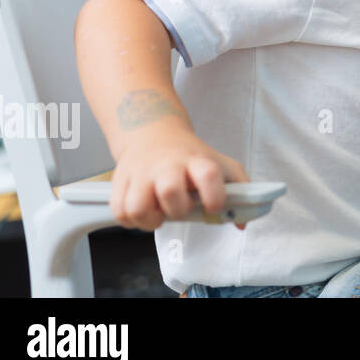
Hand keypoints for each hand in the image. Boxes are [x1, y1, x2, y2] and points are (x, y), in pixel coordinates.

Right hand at [110, 123, 250, 231]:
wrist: (153, 134)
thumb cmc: (190, 157)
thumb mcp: (220, 165)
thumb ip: (239, 191)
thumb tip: (241, 224)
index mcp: (197, 161)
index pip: (209, 175)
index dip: (214, 196)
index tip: (213, 207)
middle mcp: (168, 165)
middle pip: (170, 191)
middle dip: (177, 210)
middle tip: (180, 208)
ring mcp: (141, 173)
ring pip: (138, 207)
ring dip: (149, 220)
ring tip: (158, 213)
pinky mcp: (120, 181)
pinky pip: (119, 211)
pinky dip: (130, 219)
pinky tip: (143, 211)